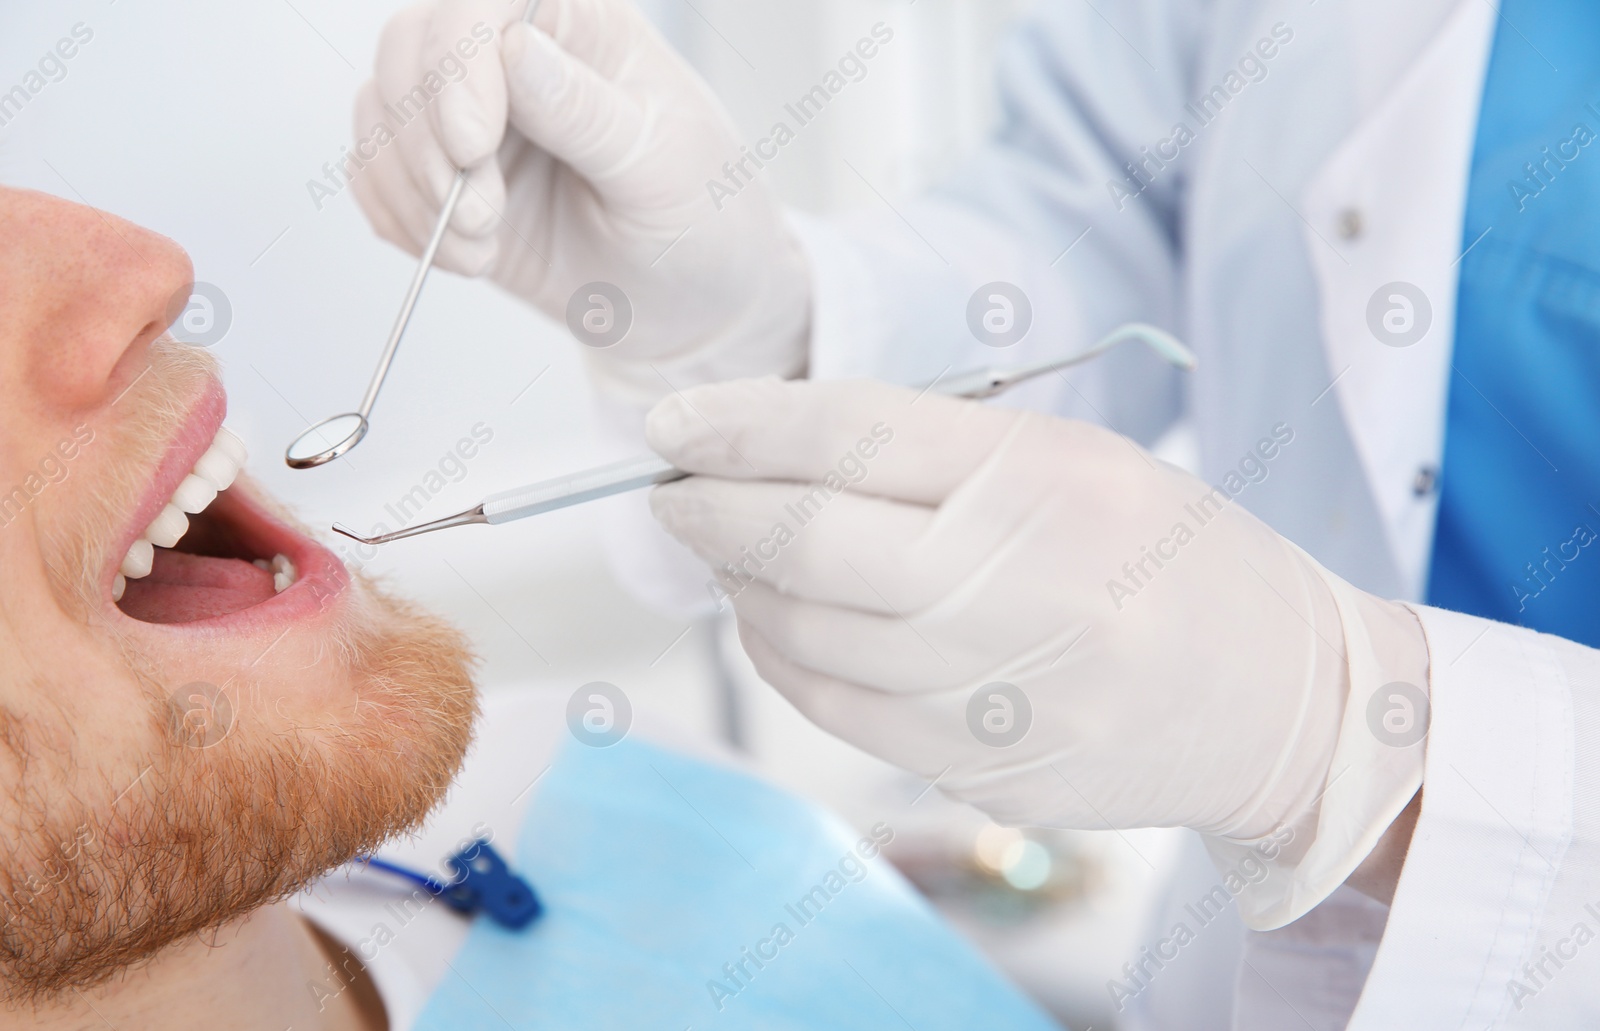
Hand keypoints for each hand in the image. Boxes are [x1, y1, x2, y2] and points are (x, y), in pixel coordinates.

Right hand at [350, 0, 809, 402]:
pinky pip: (377, 177)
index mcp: (580, 25)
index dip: (457, 65)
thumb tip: (513, 47)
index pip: (483, 3)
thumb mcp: (664, 168)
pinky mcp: (447, 178)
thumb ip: (586, 112)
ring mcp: (473, 117)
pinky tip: (467, 256)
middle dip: (427, 143)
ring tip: (482, 246)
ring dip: (413, 191)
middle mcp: (514, 57)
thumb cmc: (703, 221)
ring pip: (383, 114)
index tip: (472, 145)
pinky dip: (402, 223)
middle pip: (411, 49)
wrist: (693, 306)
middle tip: (478, 216)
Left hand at [644, 377, 1429, 927]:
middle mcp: (1025, 590)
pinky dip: (788, 662)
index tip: (671, 423)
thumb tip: (772, 453)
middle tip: (673, 492)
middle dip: (713, 514)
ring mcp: (1005, 698)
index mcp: (1050, 482)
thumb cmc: (1169, 555)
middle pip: (809, 546)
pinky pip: (843, 713)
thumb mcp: (1073, 457)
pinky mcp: (989, 772)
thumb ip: (930, 452)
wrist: (1281, 699)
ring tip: (730, 555)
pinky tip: (780, 626)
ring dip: (742, 592)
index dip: (740, 425)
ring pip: (808, 641)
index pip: (852, 438)